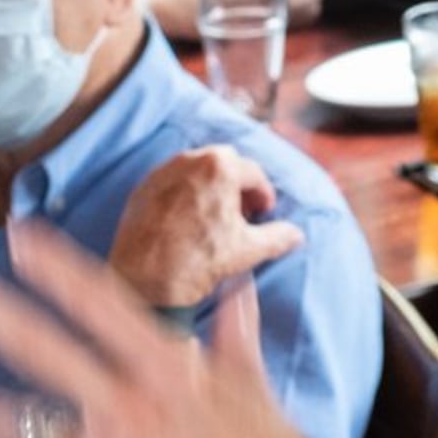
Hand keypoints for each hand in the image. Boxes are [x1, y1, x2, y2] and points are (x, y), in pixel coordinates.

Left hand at [107, 146, 303, 311]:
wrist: (142, 279)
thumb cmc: (195, 261)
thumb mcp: (247, 251)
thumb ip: (277, 237)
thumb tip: (296, 235)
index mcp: (220, 166)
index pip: (253, 174)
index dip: (264, 195)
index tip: (264, 212)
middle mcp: (190, 159)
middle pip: (225, 166)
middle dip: (237, 187)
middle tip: (242, 214)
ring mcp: (163, 171)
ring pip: (197, 171)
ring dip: (212, 188)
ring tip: (216, 219)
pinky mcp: (144, 187)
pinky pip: (174, 183)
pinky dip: (187, 195)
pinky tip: (189, 222)